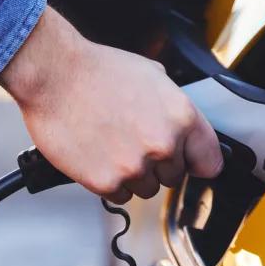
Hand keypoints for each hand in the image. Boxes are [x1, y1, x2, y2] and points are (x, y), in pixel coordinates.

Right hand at [0, 8, 223, 203]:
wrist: (54, 74)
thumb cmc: (96, 70)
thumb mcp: (151, 74)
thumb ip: (172, 105)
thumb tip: (179, 124)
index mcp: (181, 117)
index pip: (210, 161)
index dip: (196, 161)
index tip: (189, 163)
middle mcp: (163, 144)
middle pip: (174, 176)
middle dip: (156, 163)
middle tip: (132, 141)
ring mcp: (134, 166)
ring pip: (146, 189)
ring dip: (132, 174)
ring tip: (111, 145)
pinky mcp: (106, 182)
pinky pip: (118, 195)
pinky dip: (108, 182)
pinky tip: (97, 155)